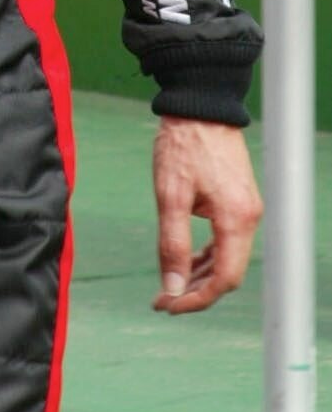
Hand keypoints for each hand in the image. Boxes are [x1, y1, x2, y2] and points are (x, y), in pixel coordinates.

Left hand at [151, 116, 261, 313]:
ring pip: (226, 257)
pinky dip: (206, 254)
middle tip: (162, 299)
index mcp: (235, 220)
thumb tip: (171, 288)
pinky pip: (225, 240)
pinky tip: (185, 258)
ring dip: (199, 274)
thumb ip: (172, 244)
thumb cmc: (183, 145)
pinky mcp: (237, 200)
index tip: (167, 306)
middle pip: (227, 273)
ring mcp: (245, 209)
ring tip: (168, 282)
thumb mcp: (170, 196)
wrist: (199, 105)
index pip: (224, 279)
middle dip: (195, 290)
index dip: (196, 299)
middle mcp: (248, 218)